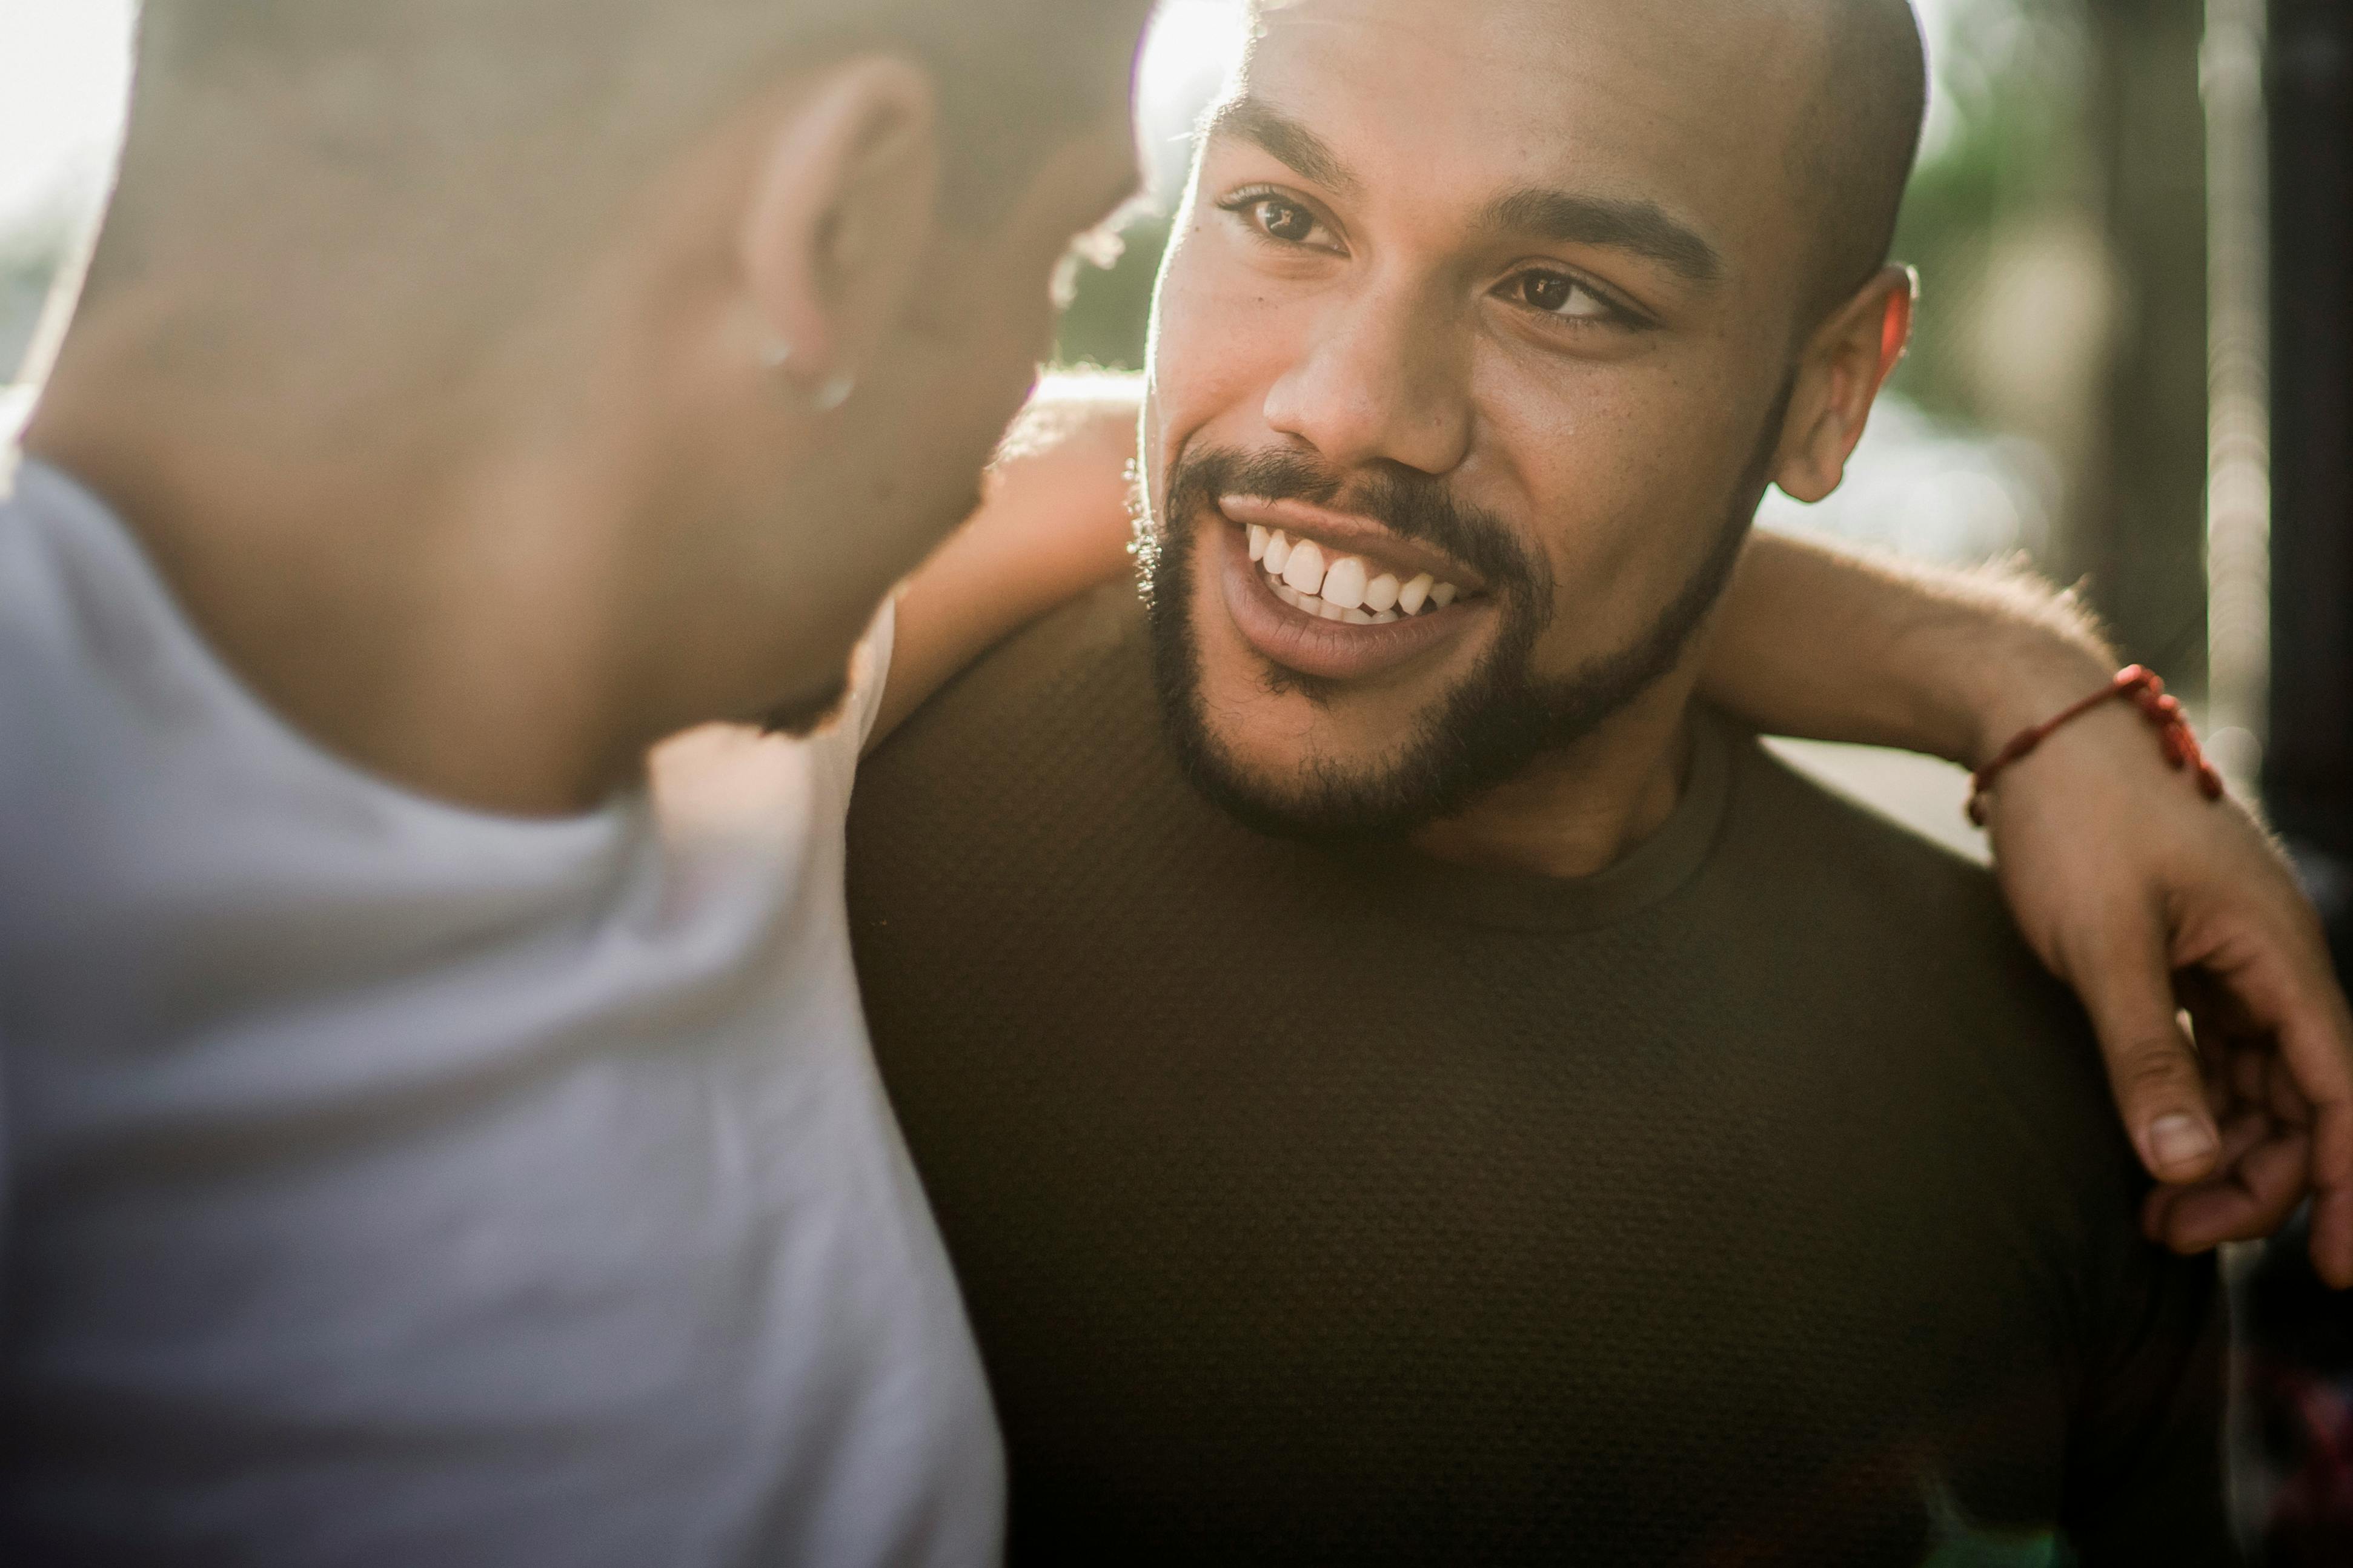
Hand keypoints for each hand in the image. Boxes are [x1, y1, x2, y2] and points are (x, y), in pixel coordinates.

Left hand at [1978, 692, 2352, 1285]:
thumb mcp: (2103, 945)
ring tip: (2150, 1214)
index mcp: (2278, 954)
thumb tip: (2183, 1165)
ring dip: (2217, 1152)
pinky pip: (2215, 1052)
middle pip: (2300, 1103)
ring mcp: (2229, 959)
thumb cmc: (2076, 821)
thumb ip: (2146, 1054)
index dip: (2349, 1185)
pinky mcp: (2184, 956)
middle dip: (2254, 1182)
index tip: (2342, 1274)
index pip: (2342, 1094)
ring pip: (2256, 1086)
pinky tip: (2149, 1147)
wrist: (2039, 726)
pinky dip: (2191, 1105)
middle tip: (2169, 1235)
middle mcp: (2271, 961)